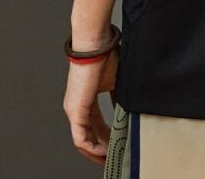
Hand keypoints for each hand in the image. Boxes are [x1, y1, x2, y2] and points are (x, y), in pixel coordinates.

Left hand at [63, 49, 117, 163]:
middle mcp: (77, 108)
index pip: (95, 126)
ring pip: (82, 141)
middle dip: (102, 150)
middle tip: (114, 158)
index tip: (117, 145)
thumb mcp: (117, 82)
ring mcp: (74, 110)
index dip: (107, 138)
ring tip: (110, 159)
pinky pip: (80, 138)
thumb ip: (120, 99)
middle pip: (88, 137)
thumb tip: (129, 112)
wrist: (96, 44)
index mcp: (87, 100)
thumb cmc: (105, 55)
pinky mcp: (75, 111)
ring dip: (96, 152)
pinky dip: (92, 147)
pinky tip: (104, 151)